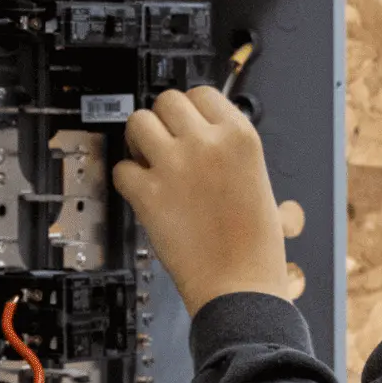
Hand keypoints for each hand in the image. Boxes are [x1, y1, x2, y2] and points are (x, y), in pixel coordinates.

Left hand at [112, 86, 289, 313]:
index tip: (186, 125)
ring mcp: (175, 166)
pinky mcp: (148, 194)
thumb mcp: (260, 182)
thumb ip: (229, 151)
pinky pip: (121, 169)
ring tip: (149, 162)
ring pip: (137, 122)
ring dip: (139, 141)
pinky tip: (143, 193)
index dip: (190, 111)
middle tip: (165, 144)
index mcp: (240, 136)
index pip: (202, 94)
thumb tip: (202, 134)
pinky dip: (127, 181)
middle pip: (167, 101)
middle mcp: (207, 143)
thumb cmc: (256, 247)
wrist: (241, 288)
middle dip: (163, 121)